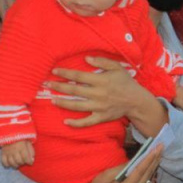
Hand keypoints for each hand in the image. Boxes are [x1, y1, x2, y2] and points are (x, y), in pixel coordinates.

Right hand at [0, 140, 34, 167]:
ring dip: (16, 165)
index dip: (29, 162)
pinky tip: (11, 163)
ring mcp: (7, 152)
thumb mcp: (28, 142)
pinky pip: (4, 162)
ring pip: (12, 163)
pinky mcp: (2, 153)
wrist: (10, 133)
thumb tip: (32, 160)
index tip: (30, 162)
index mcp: (21, 146)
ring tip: (18, 163)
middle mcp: (14, 150)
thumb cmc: (21, 138)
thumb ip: (31, 151)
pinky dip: (7, 165)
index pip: (25, 157)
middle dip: (23, 163)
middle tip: (23, 161)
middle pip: (19, 161)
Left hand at [48, 57, 166, 134]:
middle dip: (59, 87)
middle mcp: (98, 94)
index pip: (79, 76)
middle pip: (74, 90)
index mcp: (101, 80)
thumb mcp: (117, 67)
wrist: (136, 101)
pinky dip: (75, 123)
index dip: (66, 73)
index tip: (54, 71)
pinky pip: (86, 122)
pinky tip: (65, 122)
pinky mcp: (101, 117)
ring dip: (63, 103)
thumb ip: (102, 62)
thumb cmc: (125, 82)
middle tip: (46, 84)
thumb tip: (86, 59)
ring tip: (52, 100)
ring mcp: (99, 107)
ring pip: (77, 106)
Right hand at [68, 147, 162, 182]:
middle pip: (147, 174)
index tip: (156, 148)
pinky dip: (149, 170)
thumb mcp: (106, 175)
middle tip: (161, 146)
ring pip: (148, 177)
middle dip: (155, 159)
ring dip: (154, 164)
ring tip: (159, 152)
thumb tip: (134, 160)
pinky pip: (145, 180)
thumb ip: (122, 168)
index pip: (140, 171)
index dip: (149, 158)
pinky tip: (153, 162)